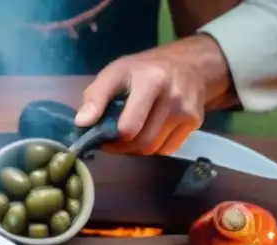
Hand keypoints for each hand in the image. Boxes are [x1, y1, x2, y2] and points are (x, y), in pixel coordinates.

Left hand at [75, 35, 231, 154]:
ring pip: (154, 149)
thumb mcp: (116, 72)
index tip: (103, 135)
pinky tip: (149, 132)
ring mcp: (187, 111)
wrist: (191, 64)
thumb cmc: (145, 69)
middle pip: (142, 142)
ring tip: (130, 135)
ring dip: (137, 149)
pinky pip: (168, 149)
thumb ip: (95, 97)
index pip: (129, 127)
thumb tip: (82, 123)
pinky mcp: (195, 122)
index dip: (111, 138)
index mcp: (151, 81)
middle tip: (114, 140)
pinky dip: (154, 147)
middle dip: (122, 147)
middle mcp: (173, 96)